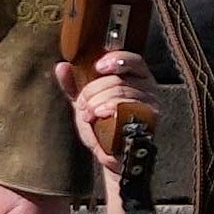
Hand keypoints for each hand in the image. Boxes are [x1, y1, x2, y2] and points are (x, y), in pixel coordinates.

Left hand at [60, 48, 161, 180]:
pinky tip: (99, 115)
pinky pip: (127, 108)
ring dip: (96, 102)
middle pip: (118, 79)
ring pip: (120, 92)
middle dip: (92, 91)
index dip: (115, 59)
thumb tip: (62, 66)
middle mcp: (149, 90)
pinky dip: (108, 109)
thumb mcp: (85, 101)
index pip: (133, 60)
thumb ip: (73, 84)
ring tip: (90, 114)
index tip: (97, 67)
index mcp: (136, 79)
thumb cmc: (102, 125)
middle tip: (83, 105)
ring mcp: (151, 105)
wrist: (112, 154)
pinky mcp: (150, 121)